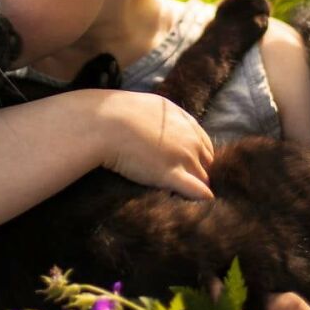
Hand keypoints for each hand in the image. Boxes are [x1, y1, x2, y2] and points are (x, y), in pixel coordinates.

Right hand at [96, 90, 214, 201]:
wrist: (103, 124)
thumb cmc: (115, 114)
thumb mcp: (146, 107)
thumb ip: (160, 118)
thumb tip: (156, 131)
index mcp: (182, 119)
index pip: (203, 143)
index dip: (196, 157)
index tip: (186, 166)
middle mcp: (188, 137)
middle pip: (206, 162)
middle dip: (197, 172)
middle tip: (182, 183)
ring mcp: (182, 156)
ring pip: (202, 177)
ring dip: (194, 187)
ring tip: (180, 195)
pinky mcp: (171, 174)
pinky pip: (196, 190)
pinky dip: (199, 196)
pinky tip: (195, 202)